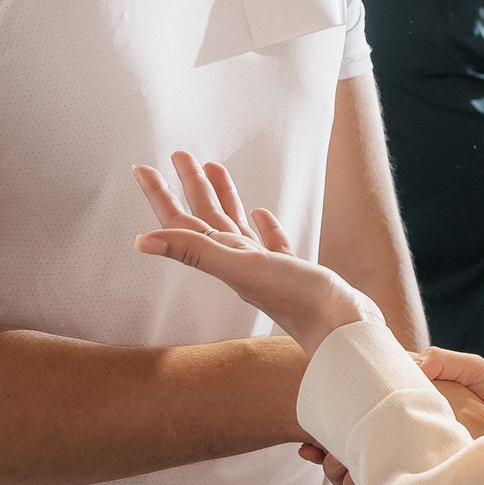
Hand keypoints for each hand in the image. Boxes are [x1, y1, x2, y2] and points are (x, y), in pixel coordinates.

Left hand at [132, 154, 375, 353]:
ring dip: (223, 198)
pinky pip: (271, 243)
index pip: (182, 223)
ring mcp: (265, 267)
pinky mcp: (292, 270)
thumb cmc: (296, 299)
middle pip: (206, 218)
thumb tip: (141, 242)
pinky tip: (260, 213)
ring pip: (235, 226)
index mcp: (223, 258)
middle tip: (179, 155)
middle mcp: (239, 262)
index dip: (161, 195)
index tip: (142, 169)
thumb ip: (194, 251)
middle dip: (191, 186)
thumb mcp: (241, 267)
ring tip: (214, 168)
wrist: (342, 328)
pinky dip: (263, 225)